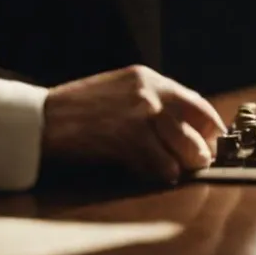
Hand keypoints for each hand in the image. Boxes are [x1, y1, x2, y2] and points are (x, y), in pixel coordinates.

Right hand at [42, 64, 224, 183]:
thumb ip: (151, 102)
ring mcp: (141, 115)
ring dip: (181, 166)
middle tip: (193, 164)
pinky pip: (163, 167)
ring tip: (169, 169)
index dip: (210, 130)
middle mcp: (150, 92)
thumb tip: (184, 128)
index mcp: (148, 79)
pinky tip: (150, 174)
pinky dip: (161, 175)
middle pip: (199, 130)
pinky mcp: (129, 139)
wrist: (44, 119)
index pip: (198, 104)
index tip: (211, 145)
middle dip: (200, 152)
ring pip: (187, 150)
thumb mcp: (120, 91)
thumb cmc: (80, 110)